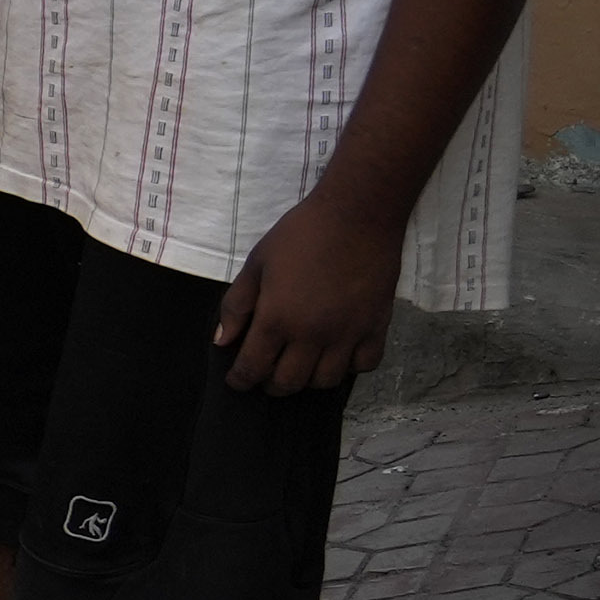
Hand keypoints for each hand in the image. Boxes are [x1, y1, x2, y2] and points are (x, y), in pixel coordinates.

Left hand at [213, 188, 408, 393]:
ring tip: (301, 365)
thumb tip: (222, 340)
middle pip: (289, 383)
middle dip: (271, 384)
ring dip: (308, 380)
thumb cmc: (300, 234)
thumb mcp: (256, 264)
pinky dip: (350, 367)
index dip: (240, 380)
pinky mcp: (377, 326)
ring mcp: (348, 334)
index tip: (236, 380)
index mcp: (277, 319)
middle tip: (267, 373)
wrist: (357, 215)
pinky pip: (365, 365)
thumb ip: (236, 305)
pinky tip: (339, 354)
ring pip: (326, 381)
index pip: (253, 368)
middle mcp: (312, 335)